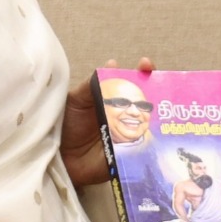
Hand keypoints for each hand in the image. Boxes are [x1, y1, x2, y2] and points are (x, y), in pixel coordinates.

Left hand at [62, 57, 156, 187]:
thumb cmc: (66, 126)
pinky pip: (144, 146)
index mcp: (112, 99)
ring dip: (158, 114)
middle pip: (146, 100)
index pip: (131, 82)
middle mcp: (124, 115)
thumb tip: (112, 64)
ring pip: (150, 122)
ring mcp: (129, 134)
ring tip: (159, 106)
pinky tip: (157, 133)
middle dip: (157, 89)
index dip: (141, 72)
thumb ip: (91, 85)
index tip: (146, 64)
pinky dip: (152, 140)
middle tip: (160, 82)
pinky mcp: (129, 153)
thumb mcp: (76, 101)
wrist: (60, 158)